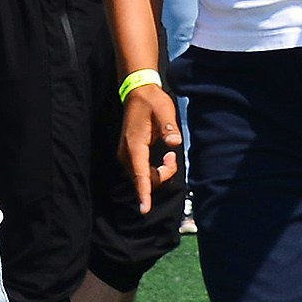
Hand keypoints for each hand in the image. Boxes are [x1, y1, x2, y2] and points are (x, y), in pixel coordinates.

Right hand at [120, 80, 183, 212]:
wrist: (137, 92)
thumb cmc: (152, 101)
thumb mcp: (164, 110)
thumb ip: (169, 127)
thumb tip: (174, 143)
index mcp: (135, 144)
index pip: (140, 174)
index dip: (143, 192)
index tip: (144, 209)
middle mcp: (127, 153)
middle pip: (144, 180)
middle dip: (163, 175)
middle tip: (172, 157)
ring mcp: (127, 155)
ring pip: (144, 178)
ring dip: (160, 173)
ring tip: (169, 155)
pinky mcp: (130, 155)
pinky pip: (143, 173)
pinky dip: (155, 171)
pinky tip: (164, 157)